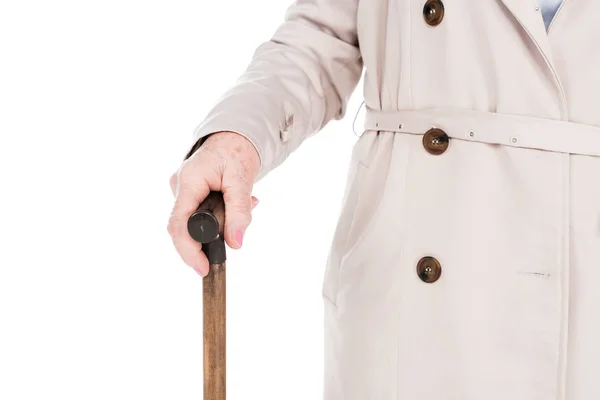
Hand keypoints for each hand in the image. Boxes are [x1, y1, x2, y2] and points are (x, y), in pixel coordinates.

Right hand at [167, 131, 260, 275]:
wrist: (235, 135)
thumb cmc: (236, 151)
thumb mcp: (242, 180)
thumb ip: (240, 212)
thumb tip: (236, 244)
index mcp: (188, 181)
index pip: (179, 224)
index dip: (188, 250)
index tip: (203, 268)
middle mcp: (179, 187)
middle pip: (185, 227)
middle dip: (210, 237)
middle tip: (236, 234)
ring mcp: (182, 191)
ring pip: (197, 222)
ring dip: (222, 221)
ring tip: (247, 202)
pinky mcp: (189, 194)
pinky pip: (201, 214)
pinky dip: (221, 214)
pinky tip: (236, 200)